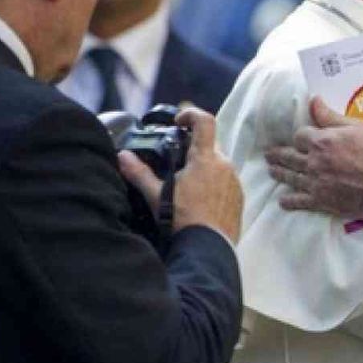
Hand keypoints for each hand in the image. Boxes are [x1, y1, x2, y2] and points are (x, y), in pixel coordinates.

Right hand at [118, 108, 243, 242]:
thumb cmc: (183, 220)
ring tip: (186, 185)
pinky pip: (227, 181)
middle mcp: (224, 165)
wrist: (208, 248)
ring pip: (219, 163)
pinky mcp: (239, 197)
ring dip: (204, 167)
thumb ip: (138, 173)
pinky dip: (214, 183)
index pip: (205, 121)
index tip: (179, 122)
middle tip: (176, 161)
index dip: (191, 114)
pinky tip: (200, 199)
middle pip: (210, 144)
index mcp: (205, 159)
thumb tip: (123, 156)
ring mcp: (234, 181)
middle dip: (193, 148)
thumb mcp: (156, 195)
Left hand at [265, 96, 362, 218]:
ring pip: (290, 177)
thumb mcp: (358, 127)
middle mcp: (313, 162)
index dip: (300, 136)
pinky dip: (289, 201)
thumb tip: (313, 100)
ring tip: (271, 171)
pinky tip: (283, 200)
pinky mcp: (322, 202)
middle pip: (289, 156)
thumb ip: (331, 117)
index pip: (300, 136)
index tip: (302, 138)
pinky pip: (299, 201)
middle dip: (278, 154)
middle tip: (269, 154)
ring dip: (279, 173)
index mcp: (321, 142)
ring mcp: (316, 183)